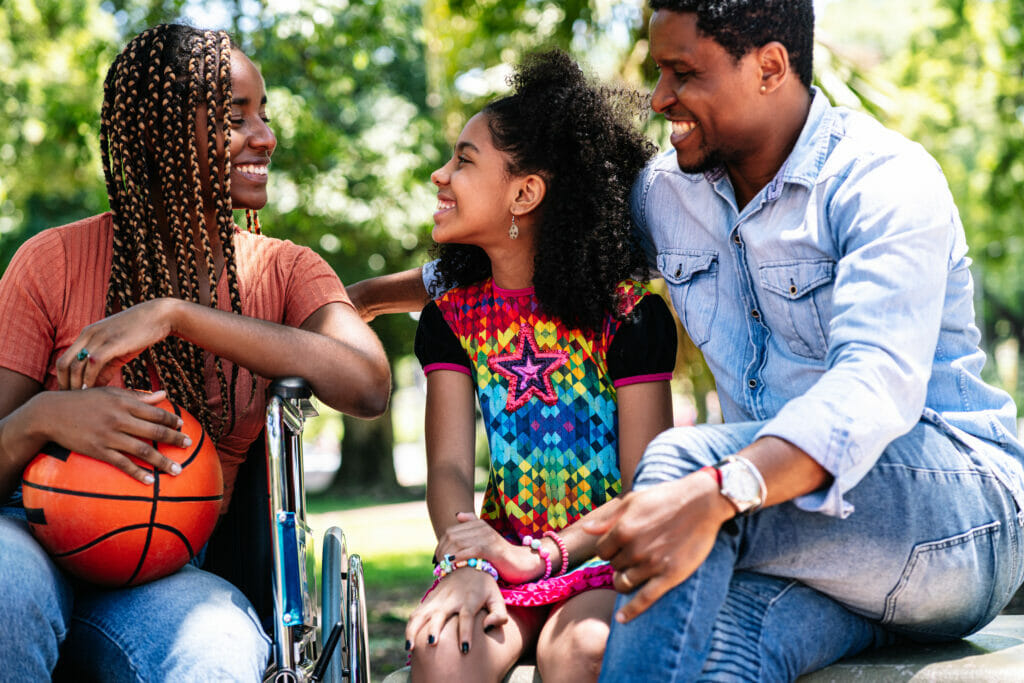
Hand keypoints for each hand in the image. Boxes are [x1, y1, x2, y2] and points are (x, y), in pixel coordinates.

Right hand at [28, 388, 189, 483]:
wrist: (50, 413)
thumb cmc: (84, 401)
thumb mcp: (111, 394)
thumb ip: (138, 396)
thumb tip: (164, 395)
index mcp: (124, 403)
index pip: (155, 412)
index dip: (171, 420)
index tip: (182, 425)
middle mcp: (119, 419)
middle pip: (154, 431)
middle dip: (174, 438)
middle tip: (188, 445)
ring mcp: (108, 436)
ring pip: (142, 450)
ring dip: (162, 461)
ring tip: (177, 470)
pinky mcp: (98, 450)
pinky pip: (122, 464)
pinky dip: (137, 473)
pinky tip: (150, 481)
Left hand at [57, 299, 176, 389]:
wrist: (160, 316)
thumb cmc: (141, 333)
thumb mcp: (119, 350)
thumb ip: (106, 367)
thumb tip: (96, 386)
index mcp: (87, 334)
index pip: (64, 360)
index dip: (64, 380)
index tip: (71, 395)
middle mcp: (88, 334)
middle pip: (63, 364)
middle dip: (66, 385)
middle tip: (74, 401)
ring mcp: (99, 337)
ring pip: (76, 365)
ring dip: (77, 385)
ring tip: (84, 400)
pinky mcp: (112, 342)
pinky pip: (93, 363)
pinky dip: (91, 379)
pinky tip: (96, 390)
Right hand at [405, 568, 507, 653]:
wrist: (468, 565)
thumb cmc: (485, 588)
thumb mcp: (497, 598)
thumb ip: (499, 614)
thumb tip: (487, 627)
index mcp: (469, 601)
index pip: (466, 618)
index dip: (466, 633)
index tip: (464, 650)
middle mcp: (451, 600)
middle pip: (439, 615)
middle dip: (434, 629)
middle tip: (432, 644)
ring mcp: (437, 600)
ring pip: (421, 614)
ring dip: (414, 630)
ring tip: (409, 647)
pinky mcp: (429, 600)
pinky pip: (416, 613)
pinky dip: (410, 626)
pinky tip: (408, 641)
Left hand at [437, 512, 539, 583]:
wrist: (521, 563)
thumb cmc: (500, 555)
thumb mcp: (485, 540)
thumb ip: (472, 527)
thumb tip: (457, 515)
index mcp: (479, 524)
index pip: (451, 531)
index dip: (441, 543)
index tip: (438, 556)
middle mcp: (482, 528)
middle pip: (452, 536)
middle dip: (442, 550)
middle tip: (439, 563)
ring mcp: (487, 537)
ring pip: (458, 543)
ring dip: (447, 555)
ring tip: (443, 565)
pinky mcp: (492, 548)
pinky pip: (469, 551)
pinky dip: (458, 558)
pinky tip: (452, 564)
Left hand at [582, 471, 734, 622]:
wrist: (703, 502)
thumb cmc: (666, 497)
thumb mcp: (633, 501)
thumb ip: (609, 519)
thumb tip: (585, 529)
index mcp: (622, 530)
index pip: (601, 552)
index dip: (608, 551)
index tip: (617, 549)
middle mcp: (634, 549)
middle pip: (613, 567)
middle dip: (619, 563)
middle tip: (632, 556)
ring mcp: (651, 564)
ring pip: (624, 584)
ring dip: (623, 582)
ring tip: (630, 578)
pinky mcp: (669, 576)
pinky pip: (644, 600)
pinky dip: (631, 611)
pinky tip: (622, 619)